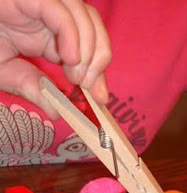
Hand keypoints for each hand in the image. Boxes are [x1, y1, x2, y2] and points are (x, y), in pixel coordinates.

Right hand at [0, 0, 110, 118]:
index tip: (101, 98)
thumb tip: (58, 113)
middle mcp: (52, 14)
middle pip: (93, 25)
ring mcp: (44, 2)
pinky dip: (70, 35)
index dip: (98, 71)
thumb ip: (35, 89)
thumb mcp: (10, 74)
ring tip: (75, 76)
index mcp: (50, 33)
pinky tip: (68, 58)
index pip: (88, 46)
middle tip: (87, 86)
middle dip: (99, 59)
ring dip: (87, 50)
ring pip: (84, 14)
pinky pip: (60, 11)